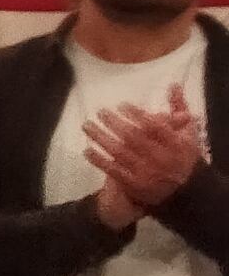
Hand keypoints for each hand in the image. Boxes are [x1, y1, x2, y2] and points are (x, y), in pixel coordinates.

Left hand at [84, 92, 202, 221]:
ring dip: (101, 137)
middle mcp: (161, 158)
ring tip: (87, 125)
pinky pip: (113, 171)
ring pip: (120, 152)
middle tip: (100, 111)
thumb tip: (173, 85)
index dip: (138, 114)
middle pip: (134, 137)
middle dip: (114, 122)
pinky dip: (99, 160)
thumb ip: (179, 109)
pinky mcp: (134, 184)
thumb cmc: (181, 156)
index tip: (122, 105)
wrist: (181, 191)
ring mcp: (146, 173)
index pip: (155, 127)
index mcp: (176, 145)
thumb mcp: (188, 134)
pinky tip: (87, 150)